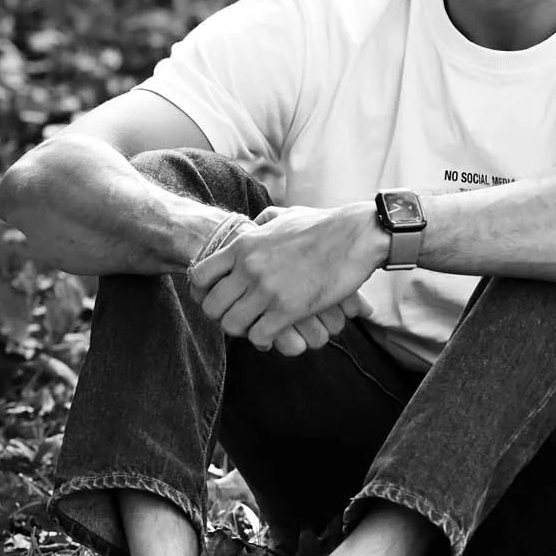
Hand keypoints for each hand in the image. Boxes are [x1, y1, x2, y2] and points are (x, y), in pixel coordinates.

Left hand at [190, 204, 379, 354]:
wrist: (358, 235)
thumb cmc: (325, 225)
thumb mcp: (284, 215)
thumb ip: (261, 222)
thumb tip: (252, 225)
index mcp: (244, 245)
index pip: (198, 276)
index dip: (203, 292)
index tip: (220, 296)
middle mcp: (250, 267)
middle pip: (211, 306)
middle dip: (221, 316)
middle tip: (238, 315)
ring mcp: (268, 289)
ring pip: (232, 325)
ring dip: (243, 330)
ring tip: (257, 326)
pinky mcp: (290, 308)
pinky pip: (259, 335)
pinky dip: (264, 339)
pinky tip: (275, 332)